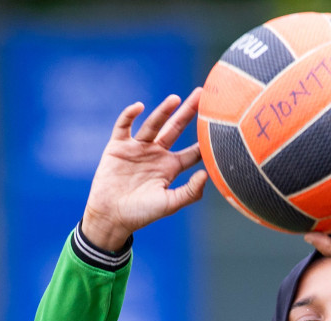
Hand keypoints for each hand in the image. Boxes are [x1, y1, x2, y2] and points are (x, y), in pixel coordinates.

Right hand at [81, 90, 207, 250]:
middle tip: (202, 93)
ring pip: (153, 124)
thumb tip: (206, 174)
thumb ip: (190, 192)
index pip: (192, 151)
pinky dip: (129, 115)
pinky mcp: (118, 146)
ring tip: (176, 99)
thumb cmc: (141, 213)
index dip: (205, 141)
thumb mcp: (169, 204)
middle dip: (188, 112)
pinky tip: (139, 107)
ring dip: (163, 111)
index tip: (219, 125)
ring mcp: (137, 148)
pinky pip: (124, 126)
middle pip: (176, 128)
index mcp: (170, 167)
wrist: (111, 216)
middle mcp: (156, 154)